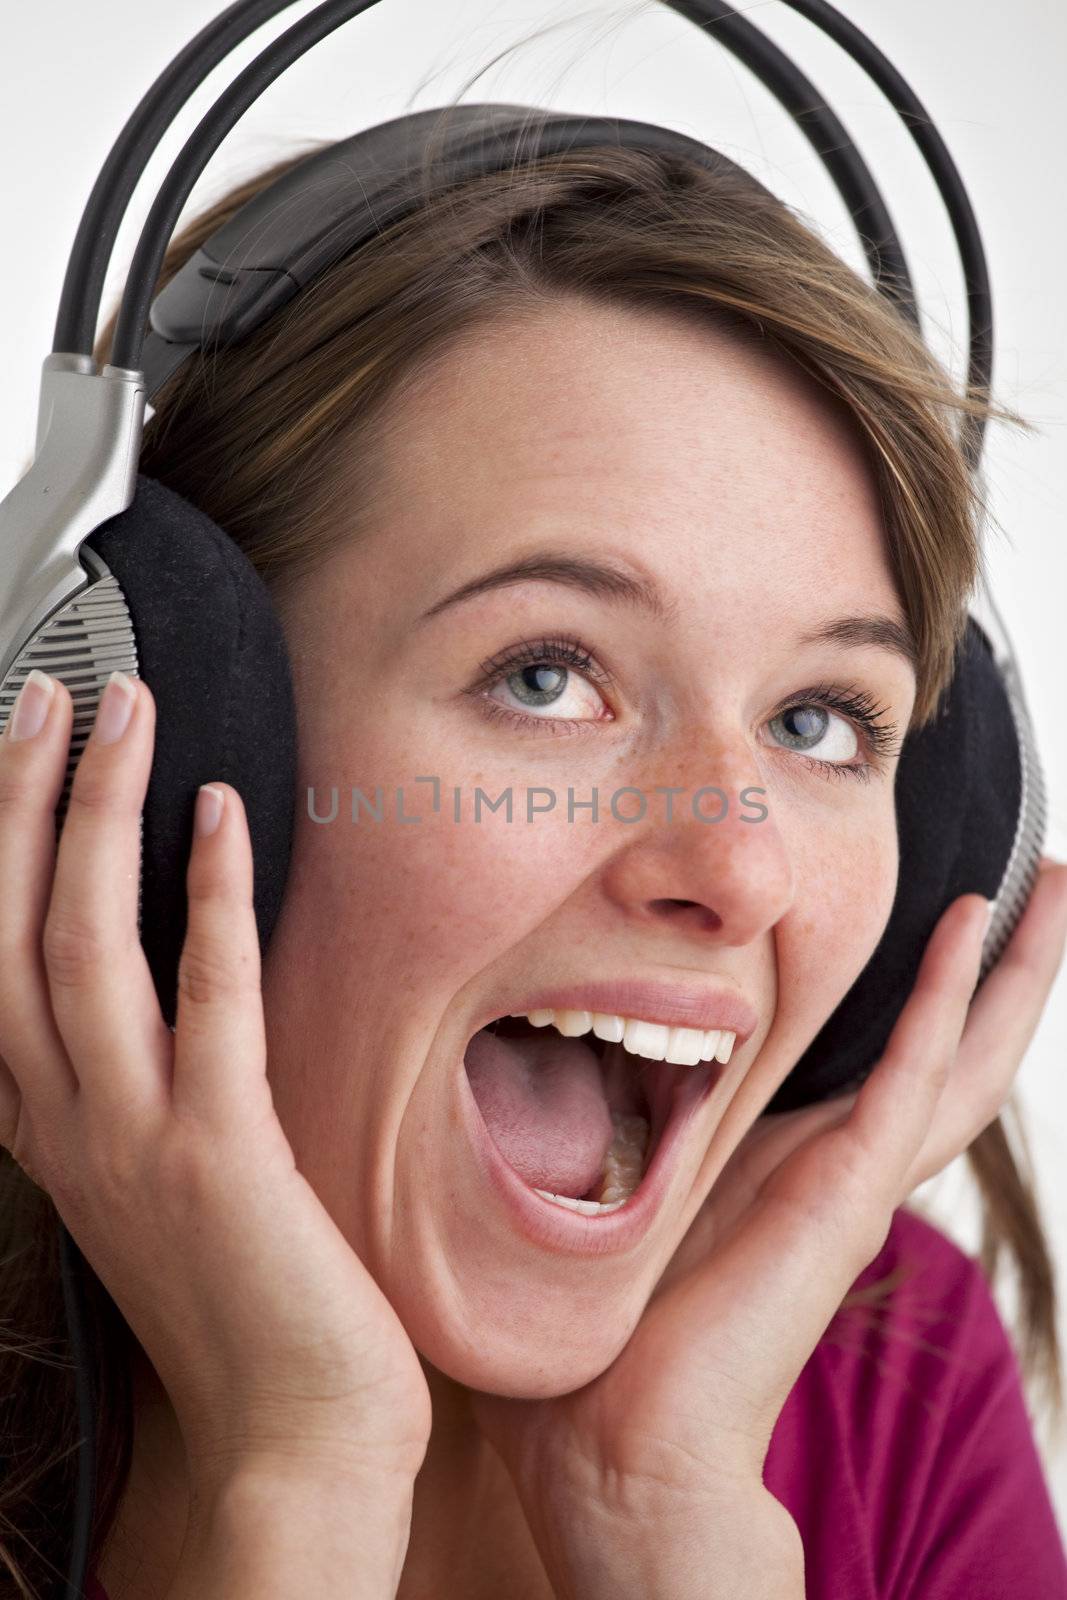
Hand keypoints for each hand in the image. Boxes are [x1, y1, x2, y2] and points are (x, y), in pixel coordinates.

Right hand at [0, 670, 431, 1497]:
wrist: (292, 1432)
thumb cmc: (240, 1300)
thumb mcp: (158, 1177)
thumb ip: (141, 1082)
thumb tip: (166, 976)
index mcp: (55, 1130)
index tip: (22, 755)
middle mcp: (71, 1127)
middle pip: (15, 934)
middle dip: (27, 804)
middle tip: (57, 699)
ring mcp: (137, 1139)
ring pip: (83, 950)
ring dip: (97, 821)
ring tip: (126, 720)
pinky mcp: (221, 1153)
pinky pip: (209, 1000)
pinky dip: (205, 900)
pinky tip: (220, 820)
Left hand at [469, 859, 1066, 1586]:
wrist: (616, 1448)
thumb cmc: (601, 1341)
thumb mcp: (615, 1196)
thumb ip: (613, 1133)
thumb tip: (543, 1054)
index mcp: (789, 1165)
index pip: (881, 1060)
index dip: (922, 988)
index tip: (937, 907)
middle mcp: (838, 1165)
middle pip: (950, 1047)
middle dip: (1000, 965)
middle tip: (1043, 878)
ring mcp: (851, 1179)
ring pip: (959, 1053)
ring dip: (1006, 967)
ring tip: (1051, 883)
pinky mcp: (844, 1194)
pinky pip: (910, 1074)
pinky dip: (946, 997)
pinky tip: (972, 924)